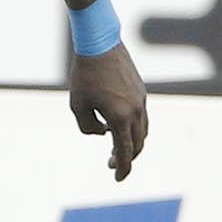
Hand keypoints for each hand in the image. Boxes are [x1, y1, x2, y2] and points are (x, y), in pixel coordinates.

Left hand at [70, 47, 149, 181]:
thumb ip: (88, 127)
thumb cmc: (85, 75)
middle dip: (126, 157)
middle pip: (137, 144)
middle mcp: (135, 111)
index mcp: (119, 117)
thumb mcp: (78, 106)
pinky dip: (133, 127)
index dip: (121, 168)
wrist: (100, 43)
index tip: (117, 178)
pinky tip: (118, 125)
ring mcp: (141, 100)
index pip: (124, 151)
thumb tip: (103, 134)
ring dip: (132, 143)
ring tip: (115, 147)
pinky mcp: (141, 91)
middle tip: (111, 163)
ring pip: (142, 131)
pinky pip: (141, 117)